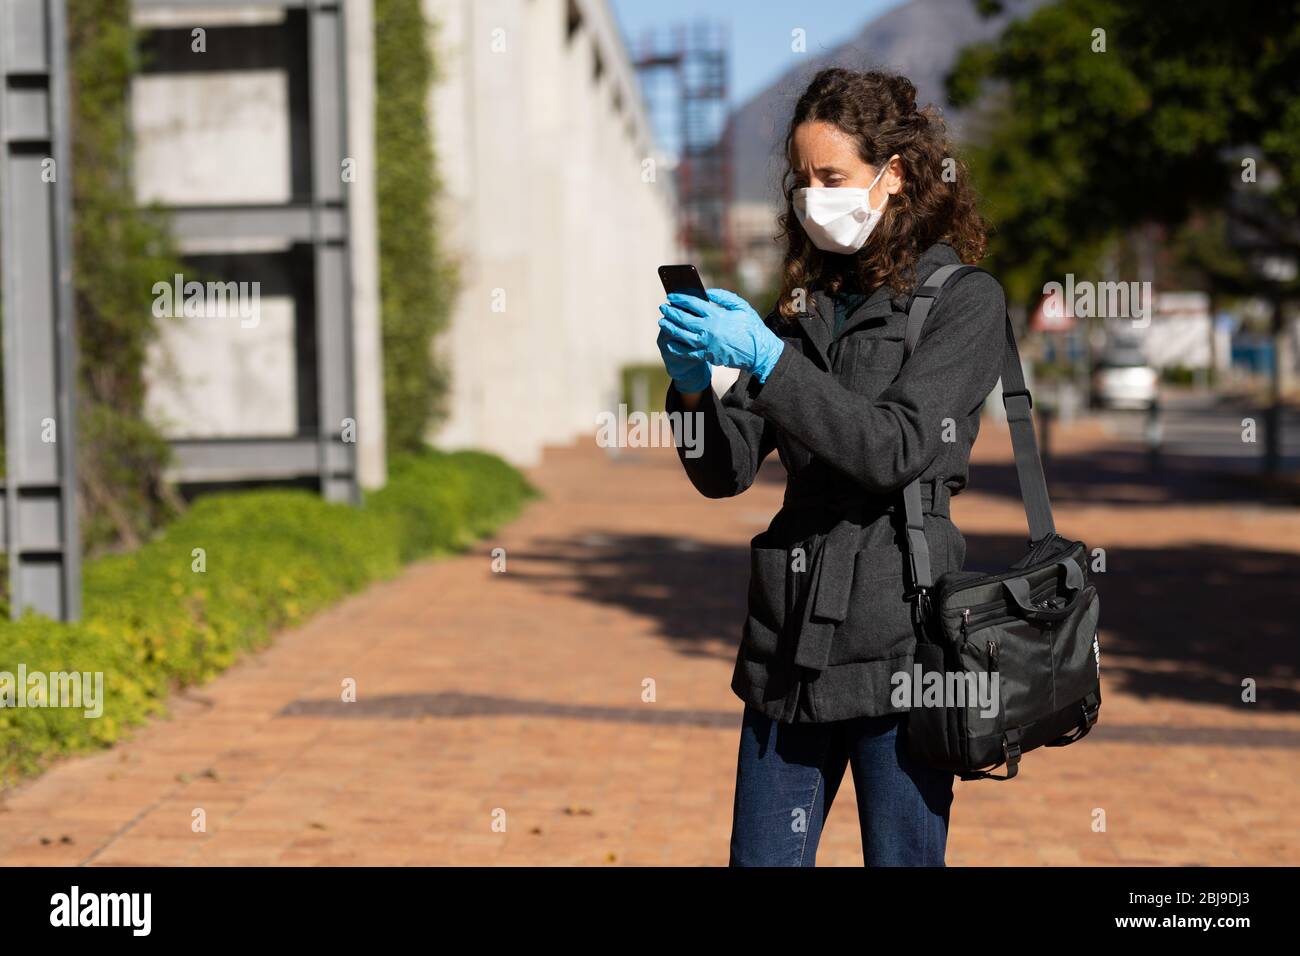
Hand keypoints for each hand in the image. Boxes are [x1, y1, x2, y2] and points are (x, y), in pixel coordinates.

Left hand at [657, 288, 784, 381]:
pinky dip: (677, 346)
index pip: (694, 304)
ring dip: (670, 328)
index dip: (681, 299)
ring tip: (662, 322)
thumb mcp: (742, 307)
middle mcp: (710, 329)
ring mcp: (707, 344)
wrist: (759, 352)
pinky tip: (670, 341)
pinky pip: (688, 351)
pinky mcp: (708, 356)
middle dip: (672, 313)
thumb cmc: (751, 328)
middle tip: (663, 308)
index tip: (671, 296)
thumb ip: (724, 297)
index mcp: (718, 315)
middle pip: (684, 319)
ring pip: (682, 335)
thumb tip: (707, 292)